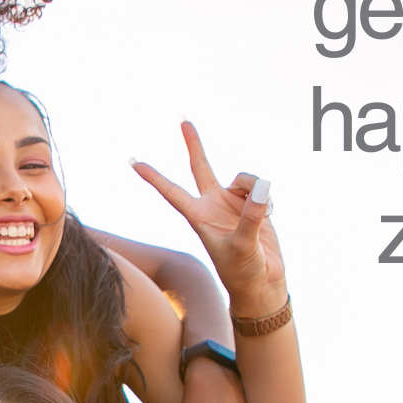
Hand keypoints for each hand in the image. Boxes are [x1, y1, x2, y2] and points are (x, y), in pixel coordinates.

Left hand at [130, 121, 287, 316]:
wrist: (262, 283)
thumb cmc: (243, 271)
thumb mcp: (243, 245)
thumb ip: (252, 216)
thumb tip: (262, 186)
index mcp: (199, 217)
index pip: (171, 192)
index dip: (153, 177)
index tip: (132, 161)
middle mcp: (212, 205)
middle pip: (200, 167)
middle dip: (194, 145)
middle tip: (183, 120)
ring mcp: (232, 204)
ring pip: (243, 178)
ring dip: (253, 187)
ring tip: (262, 211)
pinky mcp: (253, 206)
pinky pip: (259, 187)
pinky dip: (266, 197)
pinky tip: (269, 214)